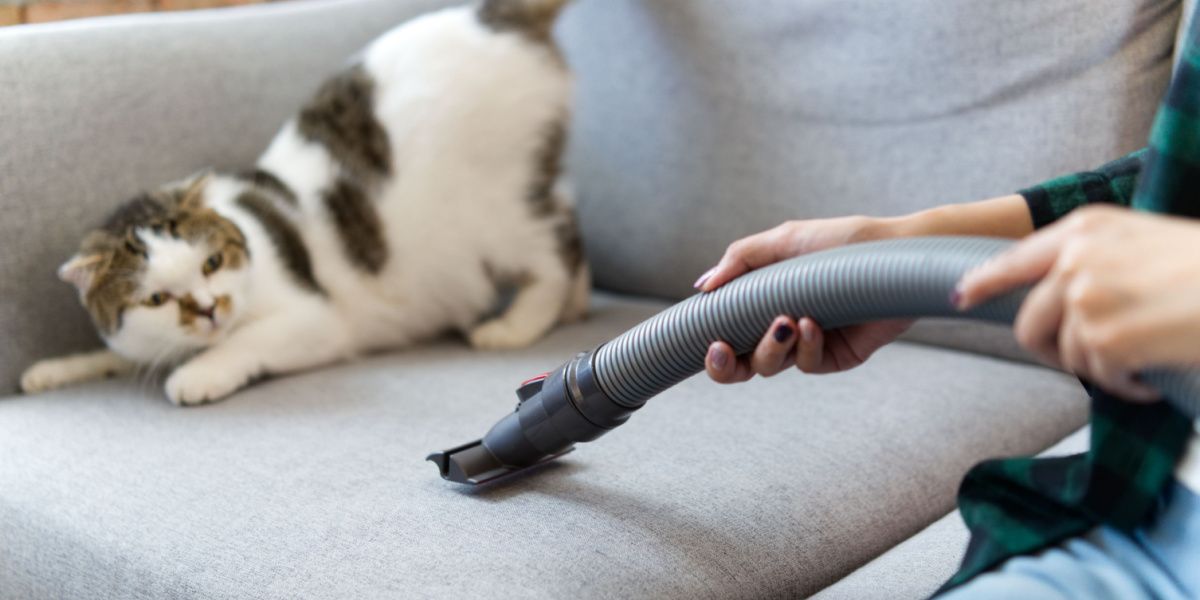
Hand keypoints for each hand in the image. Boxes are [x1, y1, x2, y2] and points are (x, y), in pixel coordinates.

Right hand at [697, 216, 914, 382]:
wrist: (895, 254)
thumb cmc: (843, 242)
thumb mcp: (784, 240)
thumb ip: (740, 259)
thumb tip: (702, 287)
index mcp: (763, 302)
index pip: (726, 335)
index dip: (713, 349)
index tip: (711, 340)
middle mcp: (781, 327)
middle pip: (740, 366)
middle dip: (725, 367)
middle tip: (723, 349)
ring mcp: (808, 344)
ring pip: (769, 366)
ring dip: (768, 347)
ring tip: (786, 320)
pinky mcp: (836, 356)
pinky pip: (807, 364)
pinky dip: (806, 346)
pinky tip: (813, 323)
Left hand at [956, 205, 1199, 400]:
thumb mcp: (1144, 243)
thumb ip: (1096, 259)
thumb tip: (1063, 299)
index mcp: (1086, 227)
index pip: (1014, 257)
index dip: (984, 282)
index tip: (962, 297)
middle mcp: (1077, 256)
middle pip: (1028, 321)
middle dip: (1054, 350)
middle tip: (1096, 359)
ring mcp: (1087, 296)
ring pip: (1064, 354)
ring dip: (1102, 369)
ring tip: (1143, 359)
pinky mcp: (1105, 336)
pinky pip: (1096, 377)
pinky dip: (1124, 387)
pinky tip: (1151, 377)